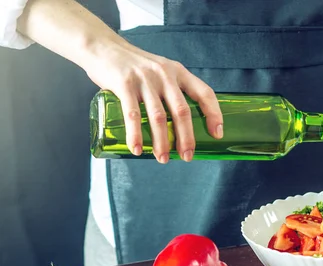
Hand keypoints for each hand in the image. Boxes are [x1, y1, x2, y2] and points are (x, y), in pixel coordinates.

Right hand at [86, 44, 222, 163]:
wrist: (102, 47)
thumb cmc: (135, 67)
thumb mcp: (161, 71)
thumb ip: (172, 91)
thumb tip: (182, 126)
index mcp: (179, 72)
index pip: (204, 93)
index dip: (214, 114)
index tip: (217, 134)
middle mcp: (165, 74)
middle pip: (182, 111)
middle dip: (187, 138)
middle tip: (187, 156)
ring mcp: (145, 79)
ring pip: (159, 116)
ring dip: (162, 141)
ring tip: (163, 159)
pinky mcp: (124, 83)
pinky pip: (132, 114)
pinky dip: (135, 134)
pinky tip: (137, 149)